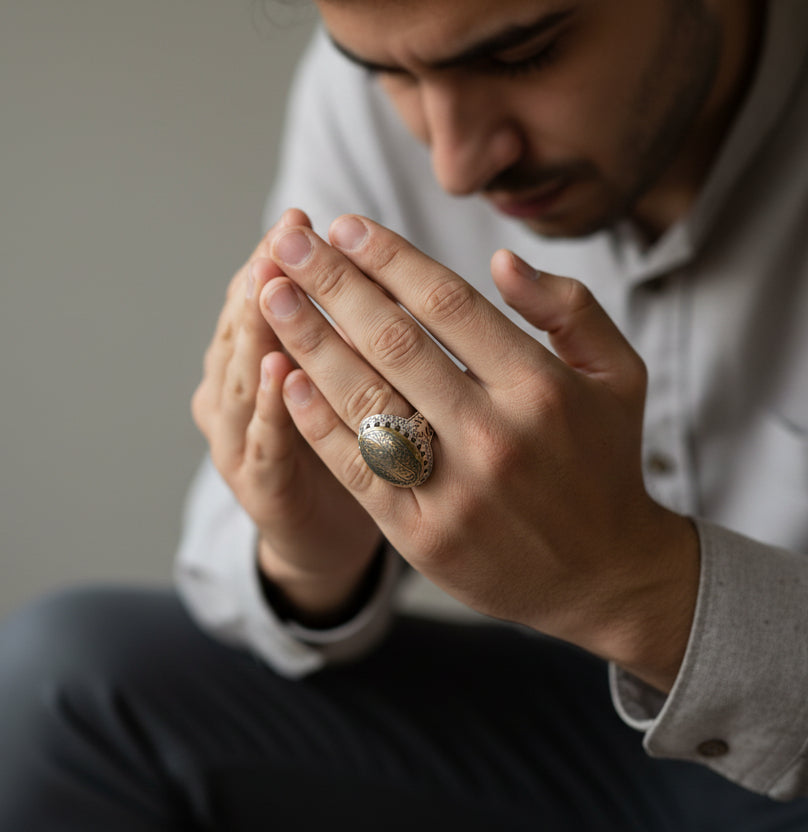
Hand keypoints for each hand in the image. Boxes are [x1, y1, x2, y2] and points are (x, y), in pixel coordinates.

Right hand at [190, 210, 383, 624]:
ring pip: (244, 377)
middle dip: (266, 278)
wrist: (322, 531)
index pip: (260, 298)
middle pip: (246, 327)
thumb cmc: (341, 441)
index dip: (280, 258)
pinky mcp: (261, 488)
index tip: (305, 216)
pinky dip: (271, 409)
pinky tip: (280, 371)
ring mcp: (241, 441)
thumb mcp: (341, 374)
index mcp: (257, 359)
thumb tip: (372, 258)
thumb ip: (345, 325)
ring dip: (259, 330)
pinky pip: (265, 445)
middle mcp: (238, 393)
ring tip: (270, 283)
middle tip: (284, 232)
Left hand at [259, 214, 698, 690]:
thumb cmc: (605, 466)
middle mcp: (494, 432)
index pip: (446, 301)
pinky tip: (283, 376)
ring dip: (308, 340)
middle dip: (331, 283)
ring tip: (270, 295)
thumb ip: (570, 308)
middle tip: (288, 244)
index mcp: (539, 385)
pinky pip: (355, 466)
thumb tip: (501, 259)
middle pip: (393, 340)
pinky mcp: (420, 533)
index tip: (344, 226)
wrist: (606, 576)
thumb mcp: (618, 374)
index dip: (388, 257)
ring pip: (364, 397)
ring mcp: (454, 487)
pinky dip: (315, 419)